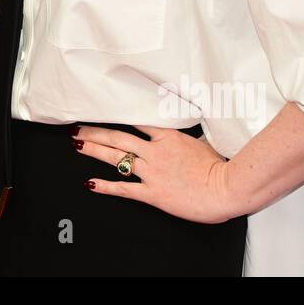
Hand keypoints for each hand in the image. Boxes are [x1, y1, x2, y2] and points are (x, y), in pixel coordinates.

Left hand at [73, 124, 238, 223]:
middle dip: (96, 132)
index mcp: (168, 137)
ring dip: (94, 151)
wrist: (226, 188)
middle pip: (119, 137)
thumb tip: (186, 133)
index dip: (118, 116)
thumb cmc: (220, 168)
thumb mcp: (203, 144)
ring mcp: (152, 172)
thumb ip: (187, 138)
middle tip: (79, 128)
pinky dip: (105, 186)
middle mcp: (156, 152)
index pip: (137, 122)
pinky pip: (124, 188)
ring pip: (117, 158)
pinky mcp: (153, 192)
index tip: (103, 112)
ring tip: (77, 145)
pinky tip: (91, 183)